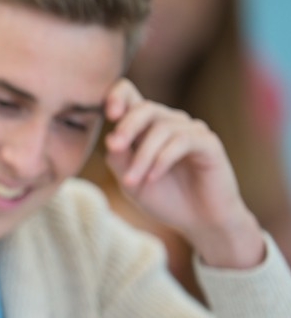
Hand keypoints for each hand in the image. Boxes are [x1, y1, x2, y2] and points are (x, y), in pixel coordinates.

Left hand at [103, 79, 264, 268]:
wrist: (199, 221)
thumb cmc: (164, 198)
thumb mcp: (130, 182)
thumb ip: (118, 160)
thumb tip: (110, 138)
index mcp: (146, 127)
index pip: (130, 96)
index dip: (117, 96)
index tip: (109, 114)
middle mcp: (170, 123)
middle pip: (145, 107)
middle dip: (127, 126)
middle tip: (115, 148)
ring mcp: (191, 131)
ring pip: (162, 128)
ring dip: (143, 155)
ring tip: (132, 181)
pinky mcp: (209, 143)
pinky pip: (183, 141)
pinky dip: (163, 159)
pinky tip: (153, 177)